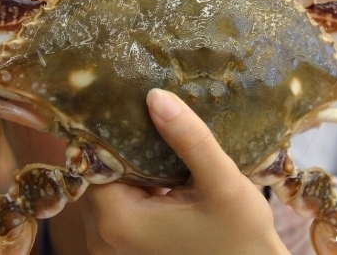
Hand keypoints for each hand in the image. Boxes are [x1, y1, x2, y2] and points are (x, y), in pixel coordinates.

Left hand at [80, 88, 289, 254]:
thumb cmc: (240, 233)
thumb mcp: (221, 181)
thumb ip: (189, 138)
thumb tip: (155, 96)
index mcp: (118, 220)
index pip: (95, 161)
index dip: (114, 133)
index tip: (136, 107)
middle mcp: (104, 236)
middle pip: (101, 173)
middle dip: (125, 149)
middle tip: (153, 118)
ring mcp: (113, 243)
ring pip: (111, 186)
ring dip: (133, 166)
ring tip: (161, 140)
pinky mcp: (127, 244)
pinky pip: (121, 201)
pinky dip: (138, 184)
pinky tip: (163, 169)